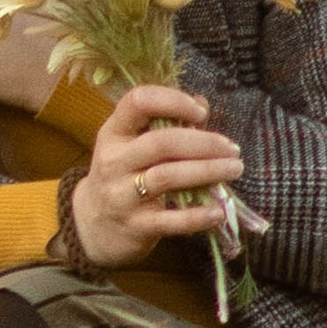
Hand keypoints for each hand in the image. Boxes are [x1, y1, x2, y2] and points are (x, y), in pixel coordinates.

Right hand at [71, 83, 242, 270]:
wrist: (92, 226)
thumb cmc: (123, 176)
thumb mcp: (132, 145)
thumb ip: (166, 124)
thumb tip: (201, 104)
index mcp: (114, 132)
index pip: (138, 102)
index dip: (173, 101)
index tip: (201, 113)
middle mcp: (114, 161)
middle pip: (161, 142)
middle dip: (203, 143)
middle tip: (232, 149)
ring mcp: (122, 195)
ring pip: (167, 177)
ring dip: (208, 171)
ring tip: (234, 169)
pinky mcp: (136, 226)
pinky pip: (171, 220)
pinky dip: (198, 216)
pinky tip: (219, 212)